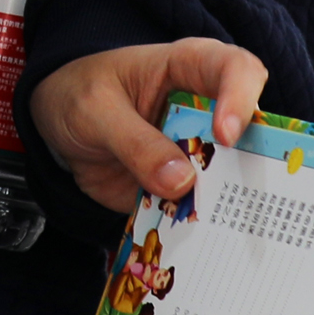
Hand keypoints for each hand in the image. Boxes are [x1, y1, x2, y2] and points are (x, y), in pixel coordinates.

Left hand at [30, 39, 269, 213]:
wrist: (57, 129)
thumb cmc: (80, 95)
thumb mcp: (95, 110)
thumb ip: (134, 142)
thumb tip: (181, 182)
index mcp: (189, 68)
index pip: (234, 70)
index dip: (240, 98)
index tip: (225, 135)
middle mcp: (207, 110)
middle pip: (252, 132)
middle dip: (255, 163)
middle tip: (244, 193)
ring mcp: (198, 152)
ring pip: (234, 177)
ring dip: (229, 203)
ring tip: (221, 226)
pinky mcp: (184, 187)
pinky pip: (202, 208)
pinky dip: (202, 227)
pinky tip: (197, 246)